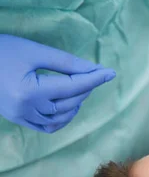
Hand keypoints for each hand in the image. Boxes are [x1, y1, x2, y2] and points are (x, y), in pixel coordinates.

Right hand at [0, 35, 115, 132]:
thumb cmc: (0, 50)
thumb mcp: (33, 51)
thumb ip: (65, 62)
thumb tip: (93, 68)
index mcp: (31, 91)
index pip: (73, 86)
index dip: (94, 79)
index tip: (110, 72)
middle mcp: (27, 108)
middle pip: (69, 102)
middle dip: (85, 89)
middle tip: (93, 75)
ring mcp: (21, 117)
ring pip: (60, 118)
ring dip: (75, 105)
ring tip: (80, 88)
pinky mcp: (17, 119)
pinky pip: (47, 126)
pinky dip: (61, 118)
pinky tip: (67, 105)